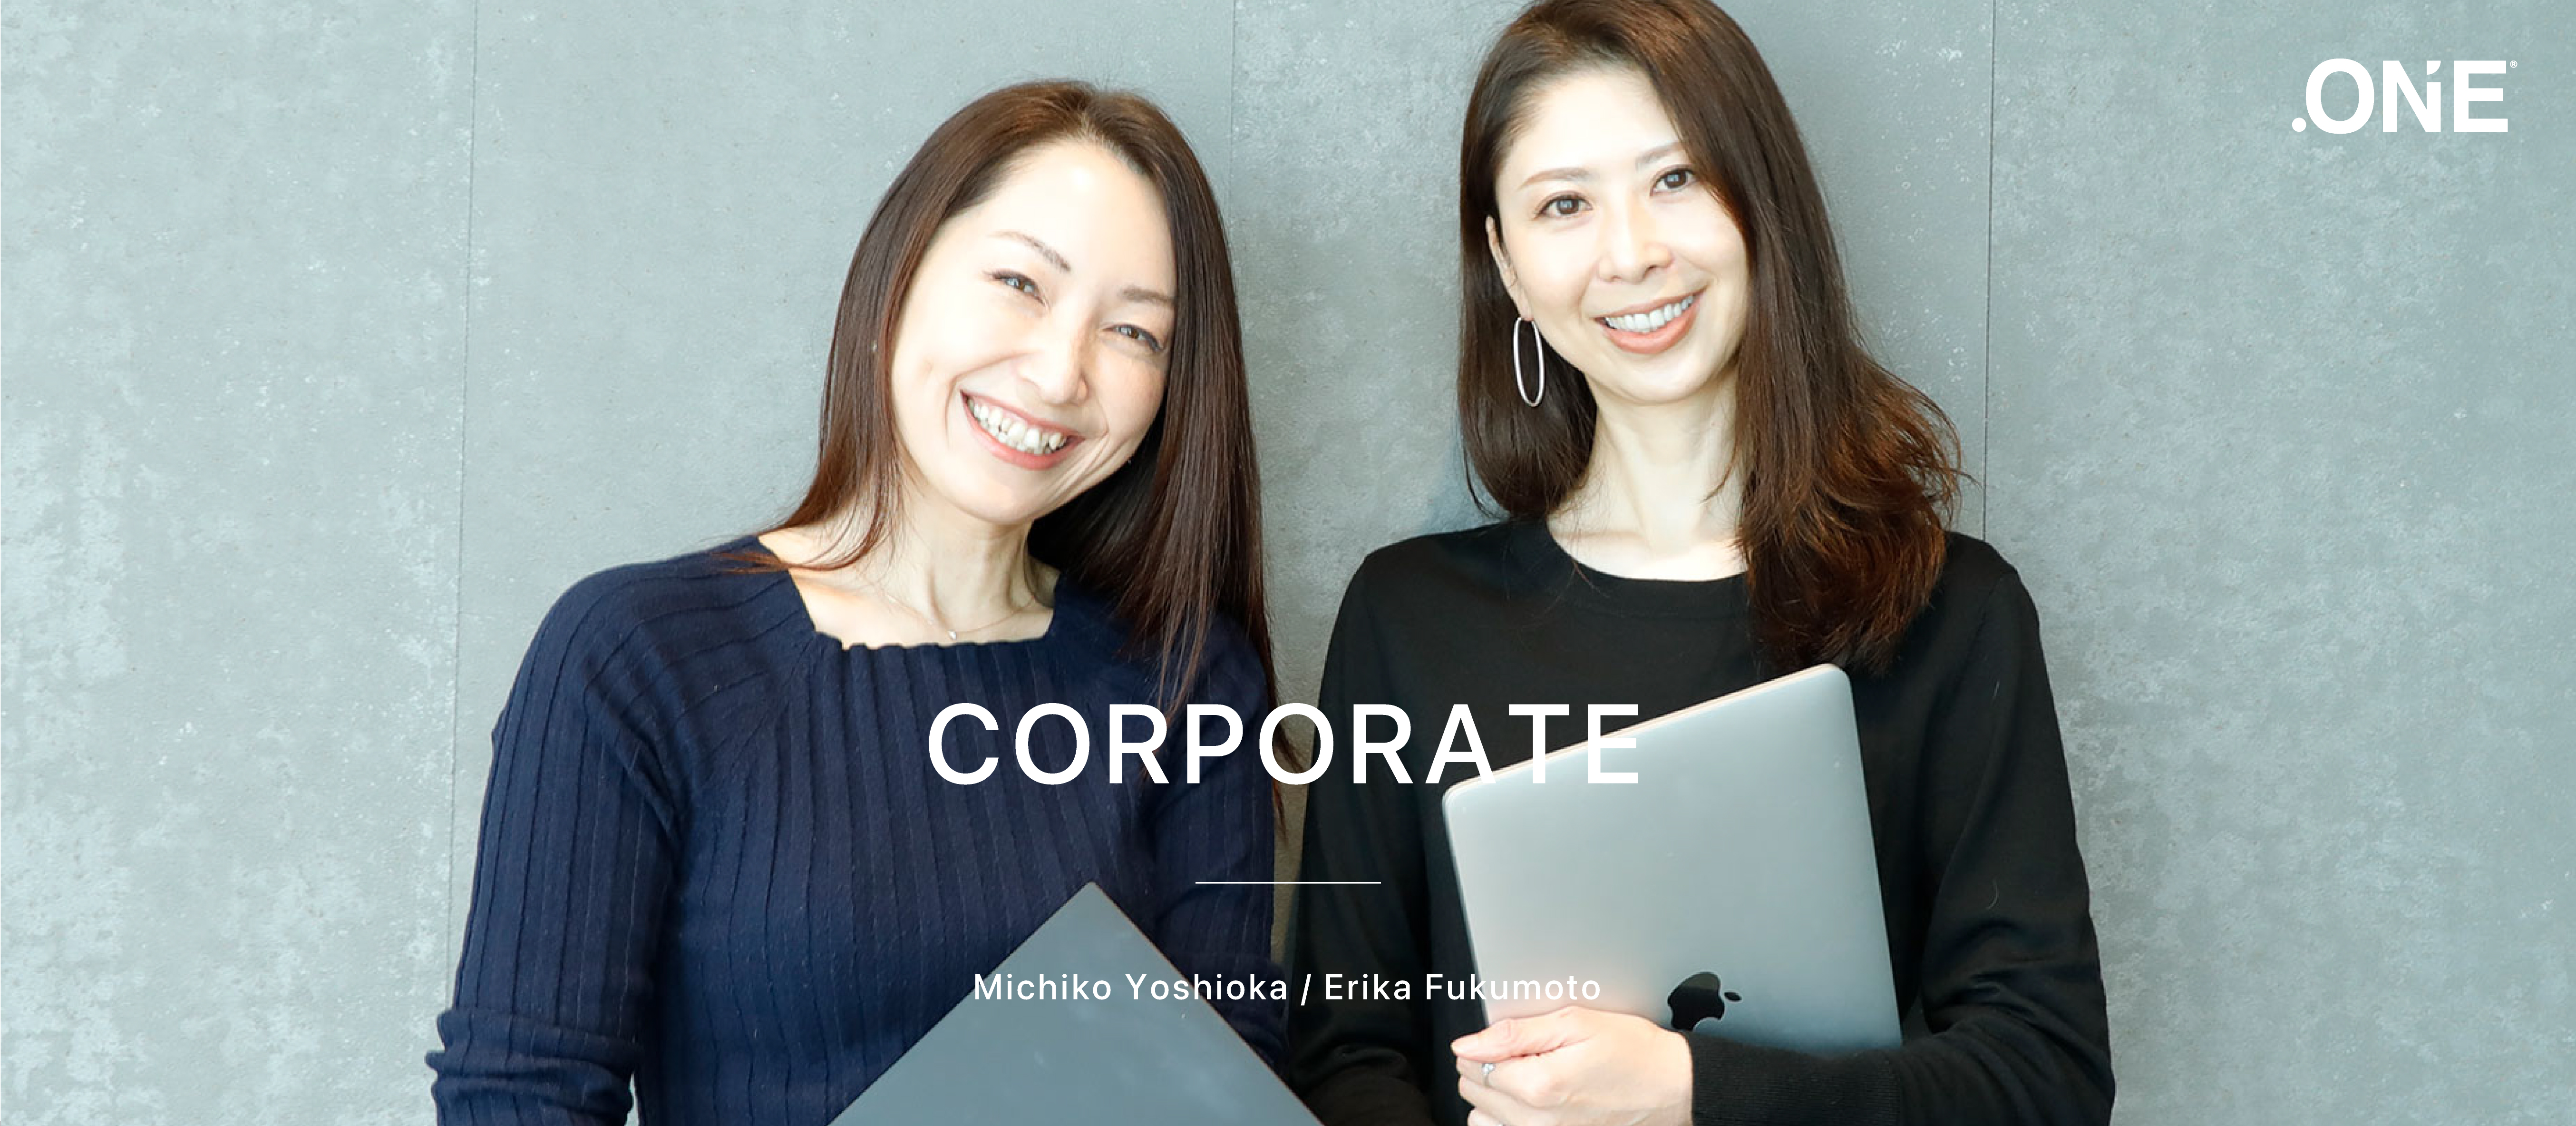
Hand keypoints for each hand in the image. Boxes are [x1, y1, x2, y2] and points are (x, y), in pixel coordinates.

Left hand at [1450, 1006, 1692, 1125]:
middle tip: (1524, 1055)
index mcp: (1540, 1085)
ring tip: (1529, 1078)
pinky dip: (1509, 1120)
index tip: (1510, 1039)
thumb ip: (1515, 1033)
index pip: (1475, 1064)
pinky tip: (1534, 1102)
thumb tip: (1468, 1044)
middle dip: (1489, 1069)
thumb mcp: (1575, 1023)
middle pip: (1475, 1093)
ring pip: (1484, 1120)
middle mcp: (1538, 1122)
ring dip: (1496, 1097)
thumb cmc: (1633, 1053)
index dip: (1487, 1045)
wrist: (1672, 1088)